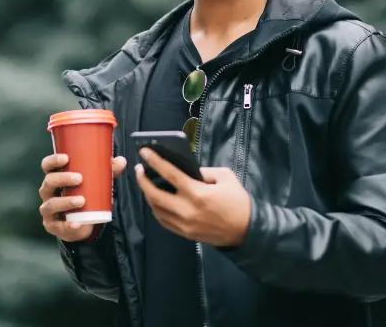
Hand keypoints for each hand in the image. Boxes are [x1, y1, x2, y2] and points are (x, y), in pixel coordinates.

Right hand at [39, 153, 127, 241]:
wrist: (83, 223)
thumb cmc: (86, 195)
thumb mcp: (96, 183)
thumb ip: (108, 172)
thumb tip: (121, 160)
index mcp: (55, 178)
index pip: (47, 166)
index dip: (53, 161)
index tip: (66, 158)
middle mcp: (48, 192)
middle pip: (48, 182)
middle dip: (63, 179)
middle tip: (79, 178)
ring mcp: (48, 210)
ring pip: (51, 204)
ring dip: (65, 201)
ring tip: (82, 200)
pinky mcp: (53, 226)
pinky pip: (59, 226)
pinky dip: (68, 225)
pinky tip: (77, 223)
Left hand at [135, 147, 250, 246]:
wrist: (246, 231)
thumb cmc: (237, 201)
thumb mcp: (225, 177)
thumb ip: (203, 171)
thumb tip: (185, 169)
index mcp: (197, 193)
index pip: (169, 174)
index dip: (154, 161)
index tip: (144, 151)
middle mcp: (187, 210)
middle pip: (155, 194)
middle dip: (143, 180)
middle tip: (139, 169)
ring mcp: (184, 224)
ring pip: (156, 209)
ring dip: (147, 195)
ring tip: (145, 183)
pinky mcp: (184, 233)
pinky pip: (163, 221)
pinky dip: (155, 209)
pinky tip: (155, 199)